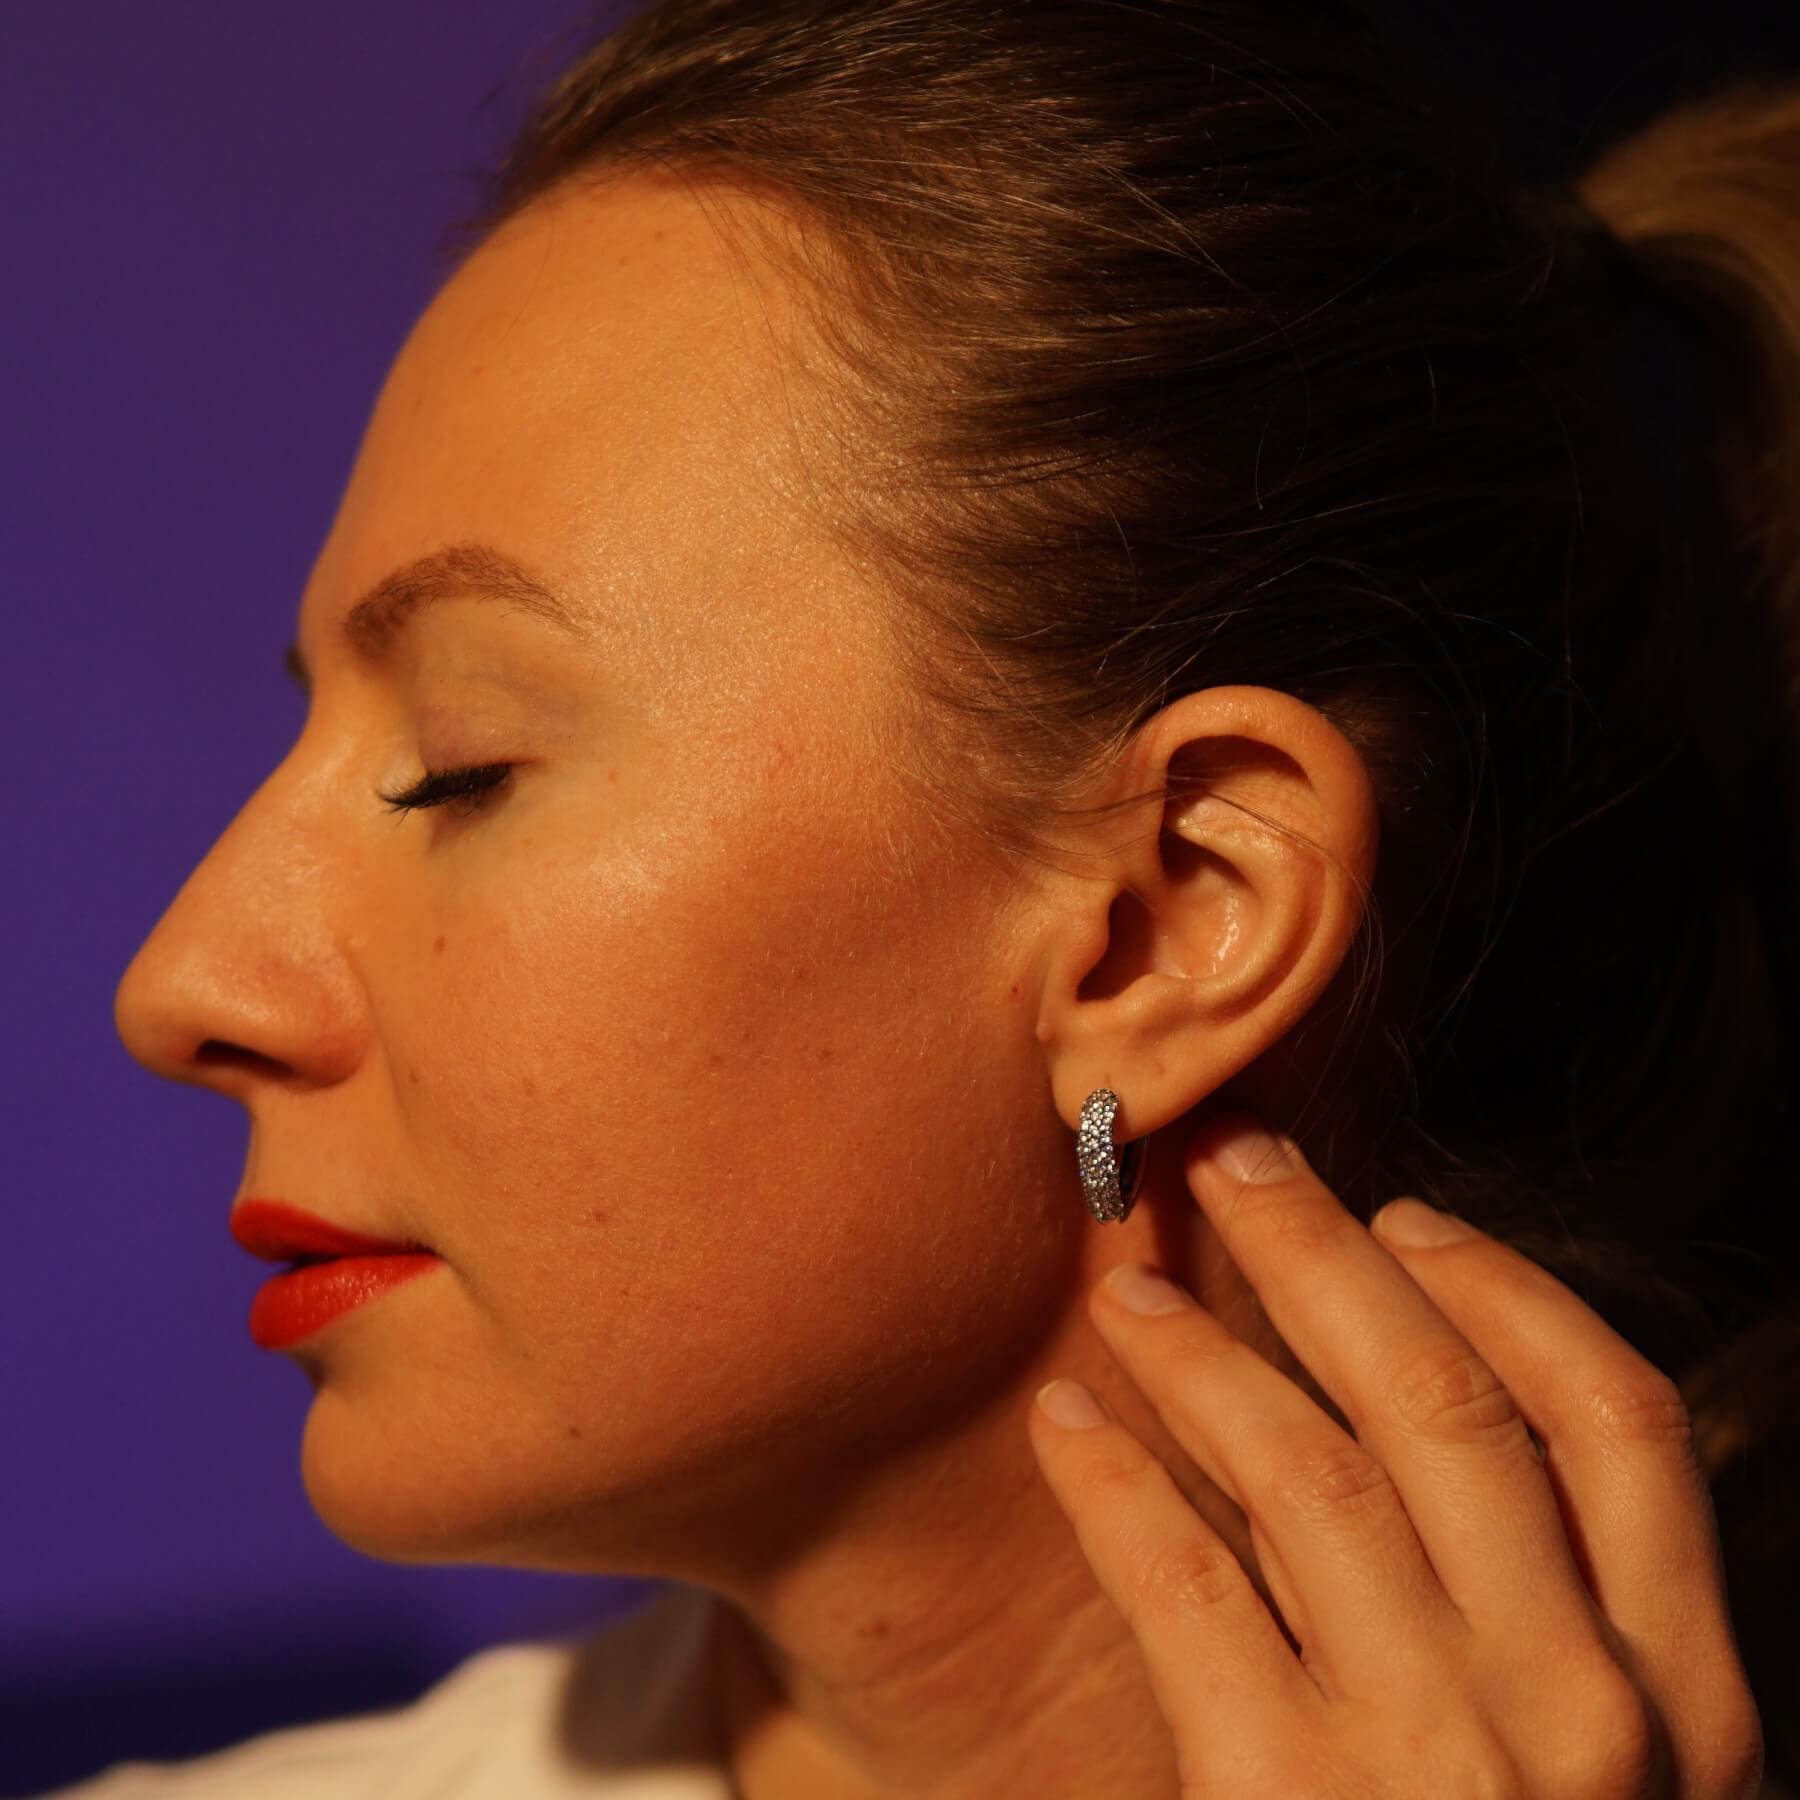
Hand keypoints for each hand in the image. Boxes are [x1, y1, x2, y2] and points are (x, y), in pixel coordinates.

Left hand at [1028, 1112, 1765, 1797]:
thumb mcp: (1613, 1782)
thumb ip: (1554, 1623)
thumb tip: (1430, 1411)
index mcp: (1686, 1697)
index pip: (1619, 1421)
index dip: (1507, 1288)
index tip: (1407, 1217)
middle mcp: (1584, 1710)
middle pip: (1448, 1405)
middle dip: (1331, 1260)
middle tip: (1239, 1165)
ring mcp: (1447, 1762)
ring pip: (1312, 1473)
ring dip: (1204, 1353)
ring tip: (1124, 1287)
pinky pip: (1187, 1591)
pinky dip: (1117, 1488)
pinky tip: (1063, 1428)